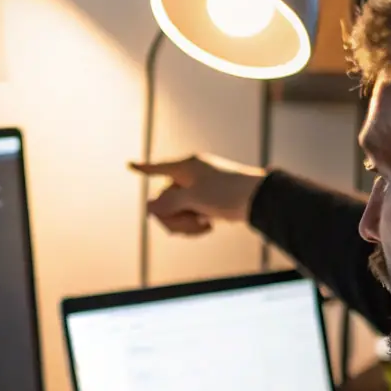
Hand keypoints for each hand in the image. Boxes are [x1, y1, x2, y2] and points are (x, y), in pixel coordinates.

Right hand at [129, 155, 265, 235]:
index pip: (158, 168)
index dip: (143, 168)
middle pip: (165, 199)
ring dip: (186, 223)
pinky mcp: (210, 201)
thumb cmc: (228, 193)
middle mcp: (191, 175)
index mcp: (186, 167)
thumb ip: (169, 203)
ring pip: (178, 211)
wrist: (261, 199)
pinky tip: (210, 226)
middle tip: (190, 226)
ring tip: (204, 227)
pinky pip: (191, 215)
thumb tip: (149, 207)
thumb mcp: (195, 199)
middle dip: (174, 217)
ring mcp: (201, 189)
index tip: (129, 164)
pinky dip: (196, 224)